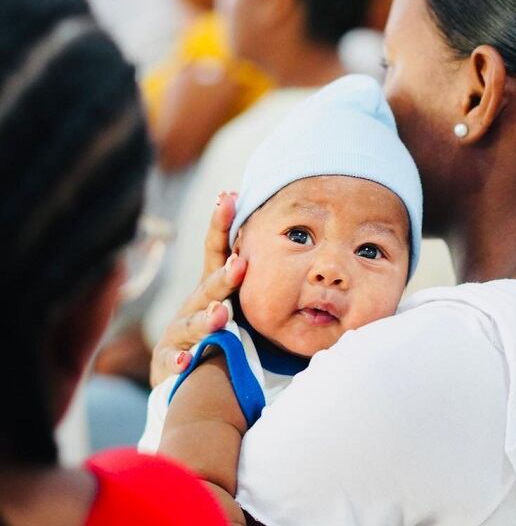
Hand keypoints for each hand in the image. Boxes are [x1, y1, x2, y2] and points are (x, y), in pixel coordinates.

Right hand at [150, 192, 246, 386]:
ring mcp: (178, 330)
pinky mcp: (168, 360)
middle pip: (208, 287)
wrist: (184, 370)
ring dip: (206, 319)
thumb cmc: (222, 329)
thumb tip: (294, 238)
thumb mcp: (240, 301)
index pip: (218, 250)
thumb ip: (257, 277)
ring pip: (191, 323)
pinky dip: (178, 360)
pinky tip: (186, 362)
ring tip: (220, 316)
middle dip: (224, 276)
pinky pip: (172, 360)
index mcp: (212, 285)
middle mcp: (193, 303)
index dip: (221, 224)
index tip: (229, 198)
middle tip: (241, 264)